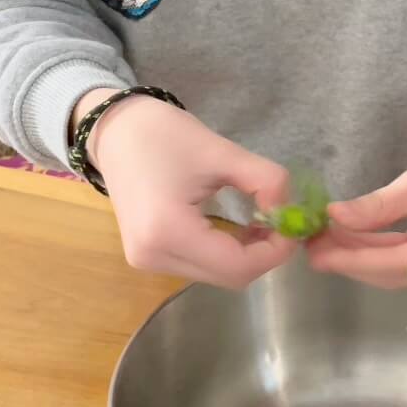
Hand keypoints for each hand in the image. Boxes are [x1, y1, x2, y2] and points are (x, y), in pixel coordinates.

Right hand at [77, 89, 296, 288]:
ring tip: (261, 222)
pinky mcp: (148, 256)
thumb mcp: (223, 152)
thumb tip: (289, 211)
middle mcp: (154, 256)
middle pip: (230, 277)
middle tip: (282, 223)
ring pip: (217, 276)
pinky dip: (227, 253)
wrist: (113, 130)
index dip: (274, 252)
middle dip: (264, 254)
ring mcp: (147, 260)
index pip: (237, 266)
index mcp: (168, 231)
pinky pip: (201, 266)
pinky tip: (239, 229)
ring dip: (247, 255)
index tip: (293, 225)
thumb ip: (266, 182)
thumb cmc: (164, 134)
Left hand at [306, 104, 406, 287]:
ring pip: (395, 267)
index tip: (314, 251)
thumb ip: (378, 206)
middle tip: (310, 245)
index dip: (350, 259)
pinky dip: (376, 247)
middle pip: (392, 273)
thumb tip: (334, 219)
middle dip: (349, 260)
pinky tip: (349, 235)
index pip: (392, 263)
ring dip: (359, 254)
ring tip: (322, 239)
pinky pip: (405, 256)